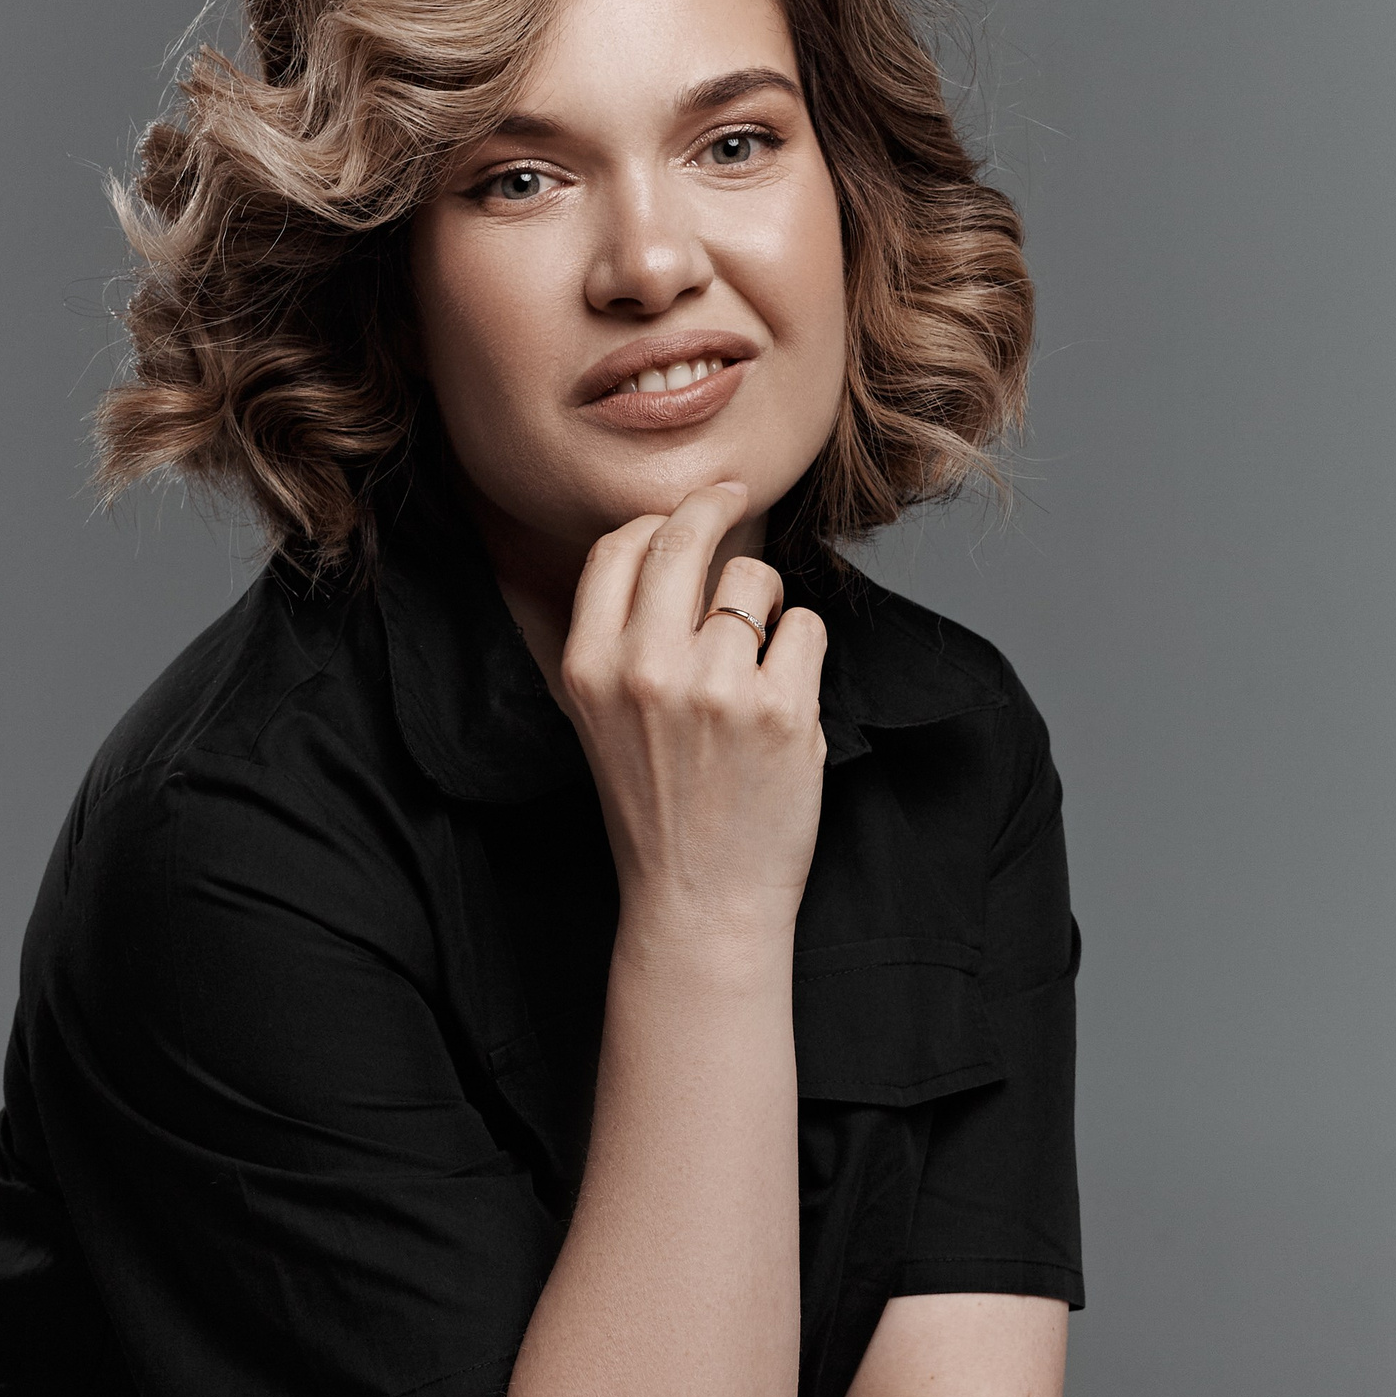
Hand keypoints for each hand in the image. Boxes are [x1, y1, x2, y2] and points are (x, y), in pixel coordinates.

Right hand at [560, 482, 825, 949]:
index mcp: (589, 668)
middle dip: (716, 505)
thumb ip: (620, 636)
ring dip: (765, 603)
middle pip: (685, 537)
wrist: (700, 899)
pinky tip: (782, 694)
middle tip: (737, 496)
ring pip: (755, 580)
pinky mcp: (782, 711)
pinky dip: (802, 651)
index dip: (657, 519)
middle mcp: (645, 670)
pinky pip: (806, 628)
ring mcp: (716, 688)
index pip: (618, 548)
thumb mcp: (600, 717)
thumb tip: (669, 541)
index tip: (689, 510)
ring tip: (755, 658)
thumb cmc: (656, 807)